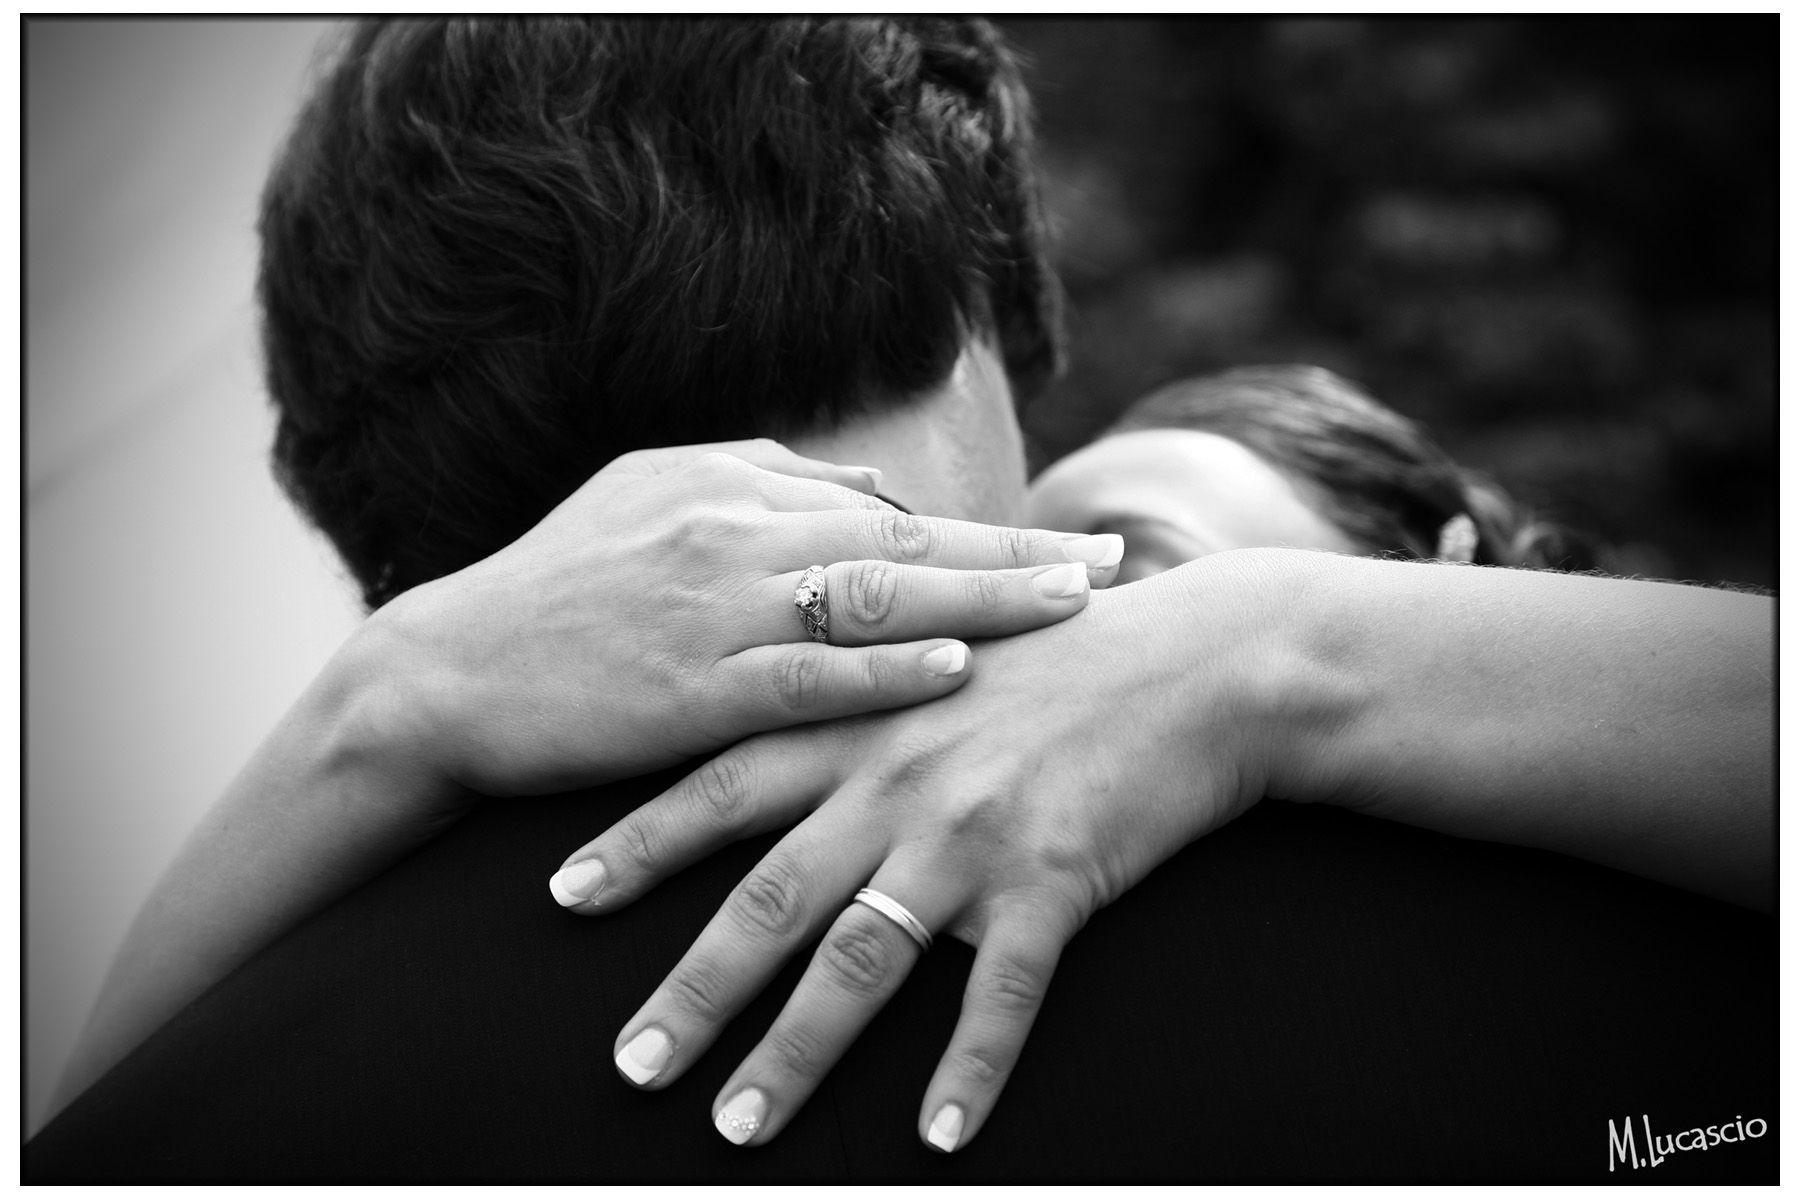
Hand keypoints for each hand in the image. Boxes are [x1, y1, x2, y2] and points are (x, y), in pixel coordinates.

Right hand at [357, 438, 1125, 800]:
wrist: (446, 673)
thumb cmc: (555, 593)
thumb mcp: (649, 502)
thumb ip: (762, 487)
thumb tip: (874, 495)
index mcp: (726, 482)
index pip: (885, 506)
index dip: (984, 531)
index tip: (1070, 546)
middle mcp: (730, 528)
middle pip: (904, 540)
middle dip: (1017, 556)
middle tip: (1113, 565)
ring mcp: (712, 607)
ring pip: (872, 599)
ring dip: (979, 602)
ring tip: (1072, 608)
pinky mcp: (688, 687)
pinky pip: (803, 676)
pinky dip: (882, 674)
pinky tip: (954, 674)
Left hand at [555, 553, 1291, 1150]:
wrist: (1198, 659)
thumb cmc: (1066, 652)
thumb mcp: (947, 647)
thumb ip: (863, 686)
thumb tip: (801, 728)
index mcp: (862, 721)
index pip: (722, 786)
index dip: (639, 844)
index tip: (561, 896)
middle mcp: (897, 780)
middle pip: (769, 899)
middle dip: (691, 989)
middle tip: (630, 1067)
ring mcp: (971, 833)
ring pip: (860, 961)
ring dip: (795, 1053)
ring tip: (739, 1127)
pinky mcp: (1051, 879)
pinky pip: (999, 994)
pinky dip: (968, 1069)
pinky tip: (940, 1138)